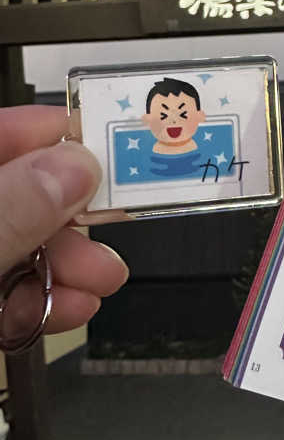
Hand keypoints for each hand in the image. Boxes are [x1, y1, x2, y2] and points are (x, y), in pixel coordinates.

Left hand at [0, 105, 128, 337]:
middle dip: (74, 212)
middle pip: (23, 192)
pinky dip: (45, 298)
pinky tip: (72, 307)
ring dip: (71, 260)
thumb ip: (11, 209)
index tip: (110, 141)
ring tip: (104, 279)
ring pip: (22, 243)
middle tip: (116, 222)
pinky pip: (10, 290)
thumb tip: (78, 165)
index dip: (53, 133)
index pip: (1, 136)